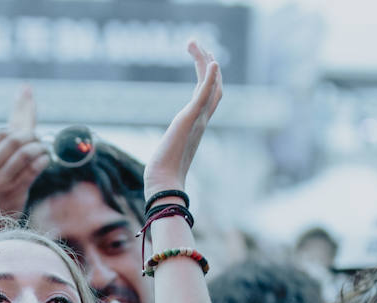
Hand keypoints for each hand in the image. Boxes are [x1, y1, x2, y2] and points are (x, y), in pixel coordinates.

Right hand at [0, 86, 49, 224]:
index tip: (25, 134)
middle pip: (13, 140)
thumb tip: (16, 133)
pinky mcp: (15, 193)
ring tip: (44, 149)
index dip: (16, 130)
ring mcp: (1, 182)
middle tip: (38, 139)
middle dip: (30, 135)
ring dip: (39, 147)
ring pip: (25, 153)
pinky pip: (33, 170)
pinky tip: (46, 160)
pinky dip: (43, 161)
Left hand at [144, 42, 222, 198]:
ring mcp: (198, 119)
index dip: (207, 76)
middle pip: (213, 85)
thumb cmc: (163, 174)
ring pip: (210, 84)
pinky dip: (209, 77)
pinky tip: (211, 61)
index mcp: (197, 125)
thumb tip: (162, 157)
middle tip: (196, 44)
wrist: (164, 183)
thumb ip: (171, 146)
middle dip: (206, 63)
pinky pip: (204, 94)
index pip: (208, 95)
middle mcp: (202, 120)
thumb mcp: (168, 152)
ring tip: (195, 44)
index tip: (202, 59)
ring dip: (204, 62)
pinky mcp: (189, 119)